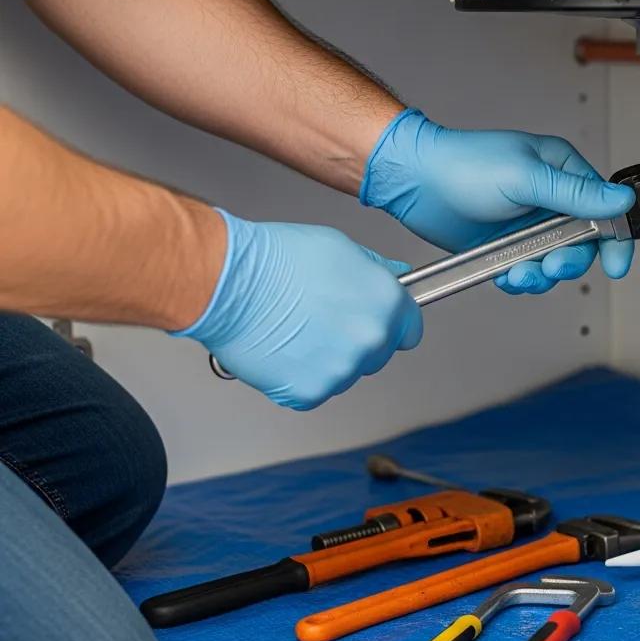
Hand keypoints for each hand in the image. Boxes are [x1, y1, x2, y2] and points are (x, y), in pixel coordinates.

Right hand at [172, 211, 421, 409]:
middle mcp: (371, 340)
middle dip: (357, 340)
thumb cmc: (276, 261)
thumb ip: (374, 270)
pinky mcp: (310, 392)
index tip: (376, 321)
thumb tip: (394, 276)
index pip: (409, 329)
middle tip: (323, 319)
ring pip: (345, 373)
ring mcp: (342, 371)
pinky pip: (315, 389)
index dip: (391, 324)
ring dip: (328, 358)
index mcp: (386, 304)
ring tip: (297, 330)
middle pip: (377, 353)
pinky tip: (284, 348)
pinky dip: (300, 375)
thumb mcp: (339, 248)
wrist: (228, 283)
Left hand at [360, 109, 635, 294]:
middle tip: (551, 267)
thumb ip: (574, 193)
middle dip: (568, 261)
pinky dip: (519, 280)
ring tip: (520, 273)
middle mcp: (550, 199)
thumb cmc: (463, 165)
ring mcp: (528, 225)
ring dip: (541, 275)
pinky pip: (527, 272)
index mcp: (562, 171)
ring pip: (554, 262)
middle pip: (582, 243)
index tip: (614, 265)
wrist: (415, 182)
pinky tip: (506, 275)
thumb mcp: (525, 177)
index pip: (605, 208)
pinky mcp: (507, 246)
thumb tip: (621, 200)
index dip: (614, 238)